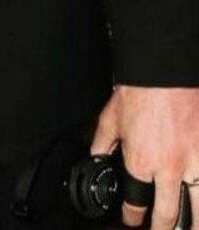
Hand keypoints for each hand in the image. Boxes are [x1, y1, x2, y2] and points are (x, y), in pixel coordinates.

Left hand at [92, 85, 198, 228]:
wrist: (165, 71)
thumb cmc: (139, 91)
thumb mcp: (109, 118)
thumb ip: (102, 143)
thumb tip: (97, 158)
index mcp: (141, 162)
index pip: (136, 204)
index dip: (132, 217)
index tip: (132, 220)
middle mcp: (169, 169)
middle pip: (168, 215)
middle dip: (162, 228)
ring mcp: (195, 163)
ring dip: (193, 224)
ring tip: (190, 228)